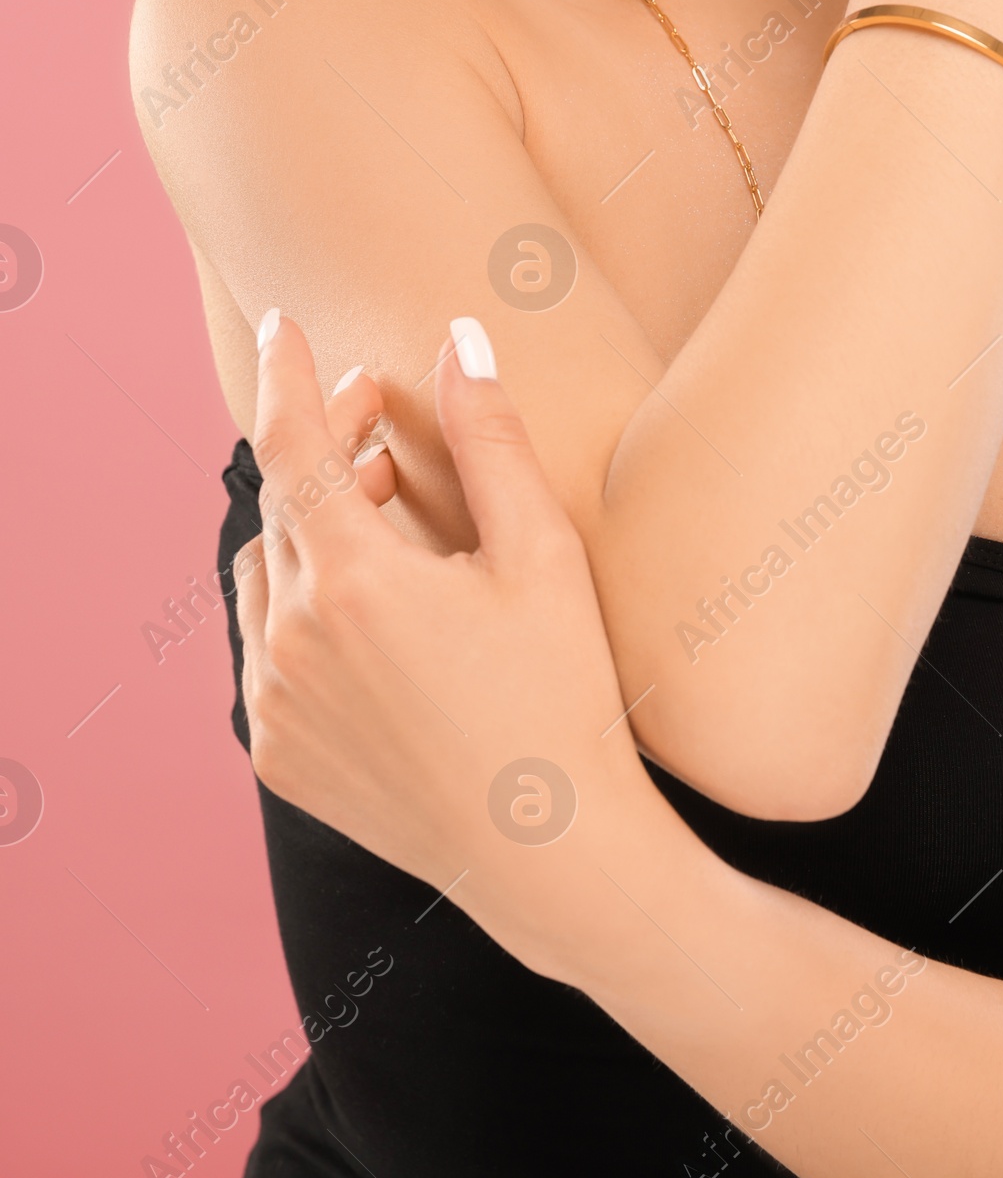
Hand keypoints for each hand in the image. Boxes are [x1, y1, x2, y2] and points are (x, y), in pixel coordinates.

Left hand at [235, 314, 666, 978]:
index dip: (287, 373)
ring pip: (265, 572)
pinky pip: (265, 644)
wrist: (550, 855)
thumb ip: (492, 439)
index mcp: (354, 582)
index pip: (291, 442)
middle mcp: (292, 642)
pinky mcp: (278, 753)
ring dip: (310, 521)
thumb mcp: (541, 555)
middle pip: (283, 502)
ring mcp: (275, 704)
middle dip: (324, 442)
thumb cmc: (562, 696)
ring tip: (380, 498)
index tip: (283, 322)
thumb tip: (460, 338)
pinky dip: (300, 598)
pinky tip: (368, 594)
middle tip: (378, 409)